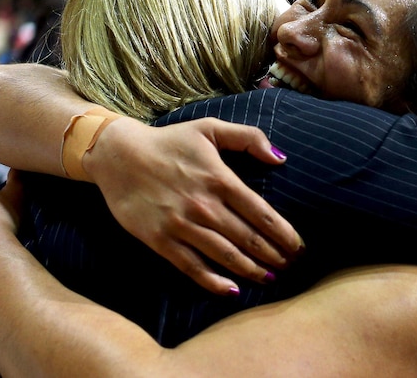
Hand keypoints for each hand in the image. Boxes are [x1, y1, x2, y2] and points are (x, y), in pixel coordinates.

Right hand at [86, 117, 303, 294]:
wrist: (118, 155)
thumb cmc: (169, 141)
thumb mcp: (210, 128)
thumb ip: (248, 138)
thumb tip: (281, 158)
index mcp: (220, 179)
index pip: (262, 214)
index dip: (284, 234)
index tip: (298, 247)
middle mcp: (204, 205)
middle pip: (248, 238)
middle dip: (273, 256)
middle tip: (290, 267)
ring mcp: (182, 225)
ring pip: (225, 256)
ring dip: (251, 270)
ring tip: (269, 279)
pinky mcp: (160, 240)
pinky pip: (192, 267)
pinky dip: (213, 281)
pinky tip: (231, 290)